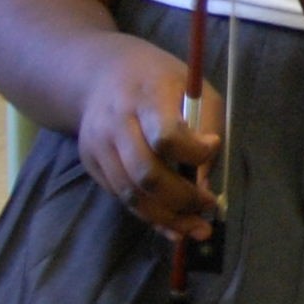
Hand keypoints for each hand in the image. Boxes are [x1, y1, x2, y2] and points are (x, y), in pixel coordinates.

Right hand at [76, 39, 223, 241]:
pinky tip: (173, 224)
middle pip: (146, 174)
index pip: (166, 136)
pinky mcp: (91, 164)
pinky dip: (150, 216)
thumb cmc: (161, 81)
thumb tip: (206, 184)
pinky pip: (122, 198)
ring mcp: (99, 146)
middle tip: (208, 207)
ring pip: (131, 195)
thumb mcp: (195, 90)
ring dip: (167, 219)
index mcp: (148, 96)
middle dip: (183, 199)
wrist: (103, 74)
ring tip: (196, 228)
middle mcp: (116, 123)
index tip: (212, 148)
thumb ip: (206, 130)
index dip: (193, 153)